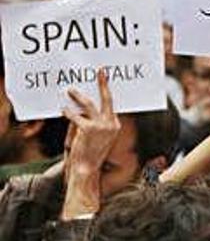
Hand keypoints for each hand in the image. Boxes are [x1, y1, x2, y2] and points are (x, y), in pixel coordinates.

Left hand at [61, 69, 119, 219]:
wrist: (86, 168)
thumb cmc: (88, 153)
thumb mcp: (93, 136)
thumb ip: (89, 121)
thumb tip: (79, 107)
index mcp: (115, 126)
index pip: (111, 106)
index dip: (105, 93)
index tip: (104, 82)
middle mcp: (111, 124)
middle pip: (107, 99)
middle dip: (103, 84)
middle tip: (100, 72)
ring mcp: (102, 127)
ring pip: (90, 104)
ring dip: (79, 96)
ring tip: (70, 90)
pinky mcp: (89, 129)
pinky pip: (76, 116)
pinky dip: (68, 112)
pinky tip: (63, 109)